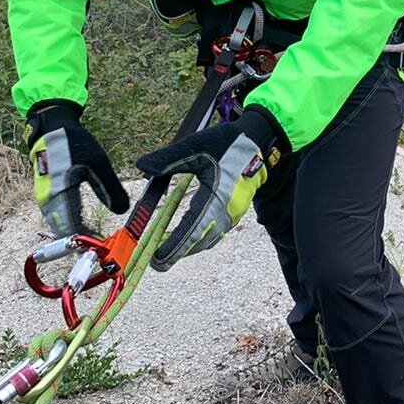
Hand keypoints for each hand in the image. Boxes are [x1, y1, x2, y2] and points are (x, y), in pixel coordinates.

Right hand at [26, 101, 130, 236]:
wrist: (52, 126)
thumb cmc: (74, 143)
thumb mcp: (99, 164)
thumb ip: (110, 189)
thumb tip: (123, 211)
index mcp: (59, 194)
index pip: (71, 227)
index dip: (86, 240)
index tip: (102, 246)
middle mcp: (47, 200)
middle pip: (62, 229)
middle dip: (79, 239)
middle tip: (99, 245)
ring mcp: (44, 196)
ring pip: (58, 223)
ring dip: (73, 232)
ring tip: (92, 237)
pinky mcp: (46, 192)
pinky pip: (56, 214)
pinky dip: (68, 221)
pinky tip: (80, 223)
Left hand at [135, 106, 288, 270]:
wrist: (261, 141)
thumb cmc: (229, 143)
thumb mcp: (195, 146)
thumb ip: (167, 159)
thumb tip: (142, 166)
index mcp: (216, 198)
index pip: (192, 231)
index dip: (174, 247)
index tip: (157, 260)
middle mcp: (227, 211)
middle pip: (199, 241)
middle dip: (178, 252)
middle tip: (157, 261)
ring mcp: (233, 213)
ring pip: (208, 239)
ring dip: (189, 246)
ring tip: (168, 249)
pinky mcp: (236, 211)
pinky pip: (216, 232)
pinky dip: (200, 238)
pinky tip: (189, 233)